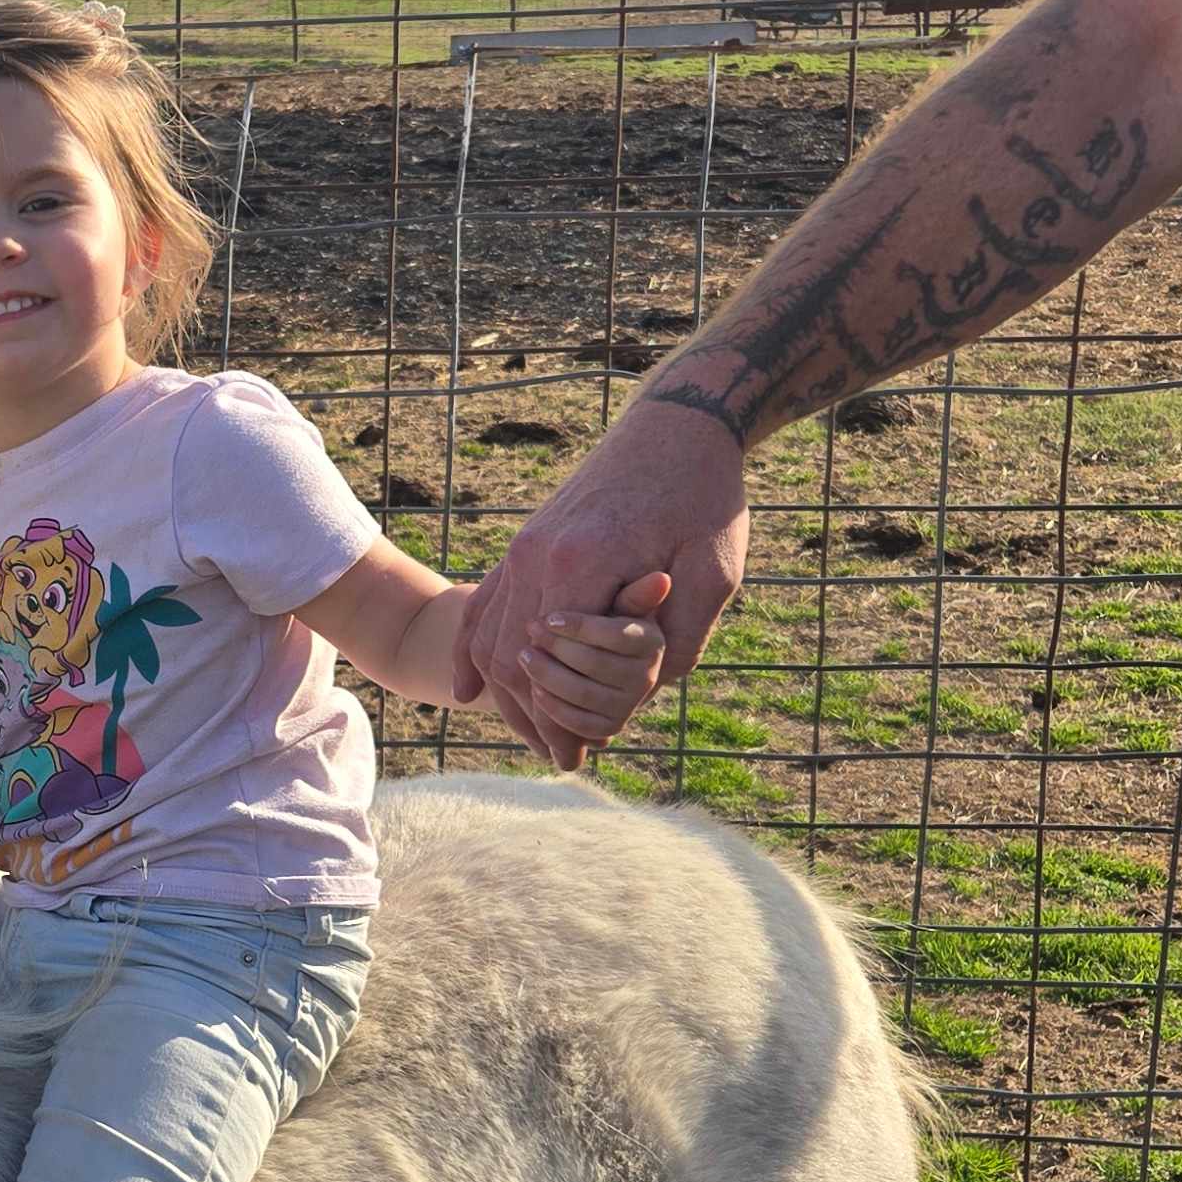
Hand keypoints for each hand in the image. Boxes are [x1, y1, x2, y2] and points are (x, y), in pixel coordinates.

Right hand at [456, 404, 749, 761]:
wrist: (679, 422)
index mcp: (584, 564)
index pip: (552, 665)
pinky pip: (482, 604)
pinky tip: (468, 688)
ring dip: (505, 693)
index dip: (563, 718)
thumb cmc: (705, 497)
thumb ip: (677, 637)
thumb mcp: (713, 574)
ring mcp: (525, 547)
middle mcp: (539, 556)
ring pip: (488, 637)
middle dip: (531, 717)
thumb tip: (643, 692)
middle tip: (561, 758)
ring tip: (535, 734)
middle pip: (509, 660)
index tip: (581, 756)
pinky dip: (471, 650)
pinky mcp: (527, 541)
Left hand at [523, 577, 672, 769]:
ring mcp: (629, 704)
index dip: (579, 627)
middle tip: (530, 629)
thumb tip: (662, 579)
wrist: (600, 657)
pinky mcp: (610, 725)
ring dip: (548, 675)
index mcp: (651, 641)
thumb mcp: (615, 602)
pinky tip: (534, 687)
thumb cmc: (603, 618)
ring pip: (583, 694)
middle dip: (556, 646)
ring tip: (524, 655)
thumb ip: (631, 593)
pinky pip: (579, 723)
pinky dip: (553, 707)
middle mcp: (647, 675)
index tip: (549, 617)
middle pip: (595, 664)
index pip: (615, 635)